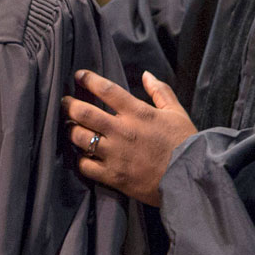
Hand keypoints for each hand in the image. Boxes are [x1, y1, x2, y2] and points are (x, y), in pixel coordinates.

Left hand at [63, 69, 196, 206]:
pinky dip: (79, 159)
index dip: (89, 80)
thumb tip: (146, 74)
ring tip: (69, 127)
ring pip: (79, 137)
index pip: (106, 89)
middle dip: (69, 105)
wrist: (189, 179)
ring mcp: (115, 154)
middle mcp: (122, 130)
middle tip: (64, 103)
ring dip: (70, 130)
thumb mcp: (176, 113)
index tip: (79, 75)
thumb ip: (160, 91)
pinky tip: (81, 155)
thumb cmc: (185, 144)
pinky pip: (85, 165)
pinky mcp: (112, 176)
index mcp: (138, 112)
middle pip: (84, 112)